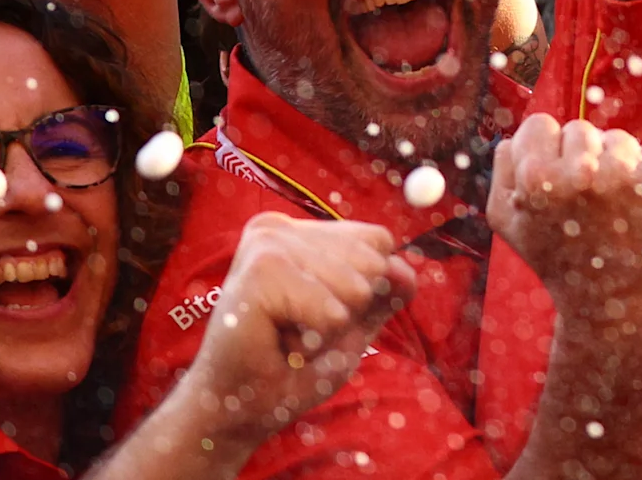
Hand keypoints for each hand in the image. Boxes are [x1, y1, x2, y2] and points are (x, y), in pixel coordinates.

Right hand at [179, 213, 411, 436]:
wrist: (235, 414)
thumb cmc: (289, 369)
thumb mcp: (351, 325)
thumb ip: (384, 292)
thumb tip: (406, 269)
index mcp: (299, 232)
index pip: (379, 242)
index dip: (364, 291)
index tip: (315, 315)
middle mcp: (281, 228)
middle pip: (374, 262)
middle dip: (348, 311)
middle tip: (298, 332)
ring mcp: (269, 244)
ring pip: (357, 288)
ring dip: (330, 329)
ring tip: (287, 338)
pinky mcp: (261, 271)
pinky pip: (334, 313)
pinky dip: (317, 340)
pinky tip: (278, 343)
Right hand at [487, 114, 641, 333]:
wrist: (615, 306)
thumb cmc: (559, 261)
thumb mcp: (509, 224)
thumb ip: (503, 171)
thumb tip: (515, 137)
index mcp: (535, 180)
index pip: (539, 126)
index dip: (546, 155)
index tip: (555, 185)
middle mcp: (580, 173)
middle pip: (580, 130)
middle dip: (581, 161)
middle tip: (585, 208)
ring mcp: (625, 174)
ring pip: (618, 140)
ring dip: (616, 168)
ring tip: (613, 213)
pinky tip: (641, 210)